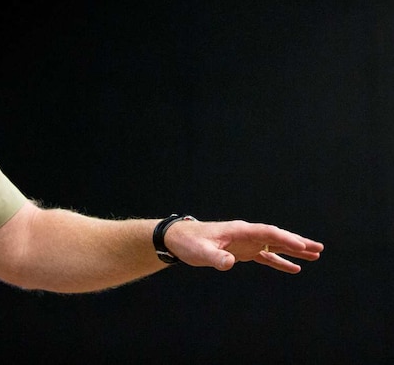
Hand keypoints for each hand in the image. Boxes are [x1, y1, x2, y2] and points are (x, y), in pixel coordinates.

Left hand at [166, 219, 323, 273]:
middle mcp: (246, 234)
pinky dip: (280, 261)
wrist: (178, 240)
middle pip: (277, 236)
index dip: (285, 238)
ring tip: (315, 255)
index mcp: (239, 230)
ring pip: (275, 245)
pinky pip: (266, 256)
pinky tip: (294, 268)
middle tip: (319, 248)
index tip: (302, 247)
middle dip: (298, 242)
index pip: (267, 232)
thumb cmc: (189, 242)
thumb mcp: (200, 251)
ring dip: (294, 250)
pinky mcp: (243, 252)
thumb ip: (215, 257)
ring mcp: (246, 243)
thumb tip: (229, 263)